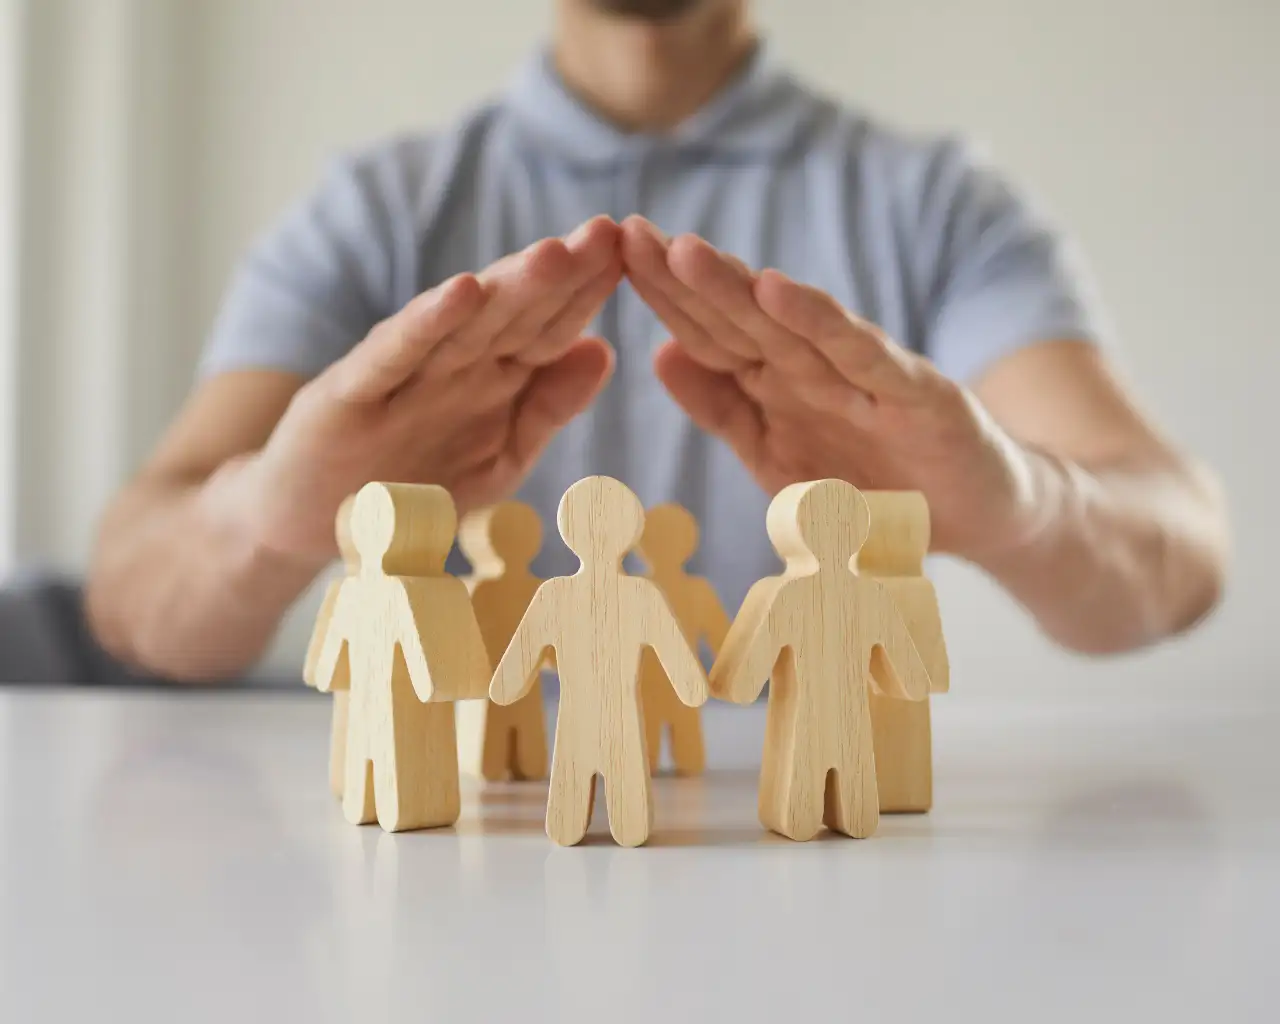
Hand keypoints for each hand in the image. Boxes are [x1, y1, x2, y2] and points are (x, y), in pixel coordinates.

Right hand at [238, 216, 622, 561]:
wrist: (306, 519)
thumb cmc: (409, 481)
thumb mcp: (499, 454)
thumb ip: (547, 405)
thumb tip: (606, 349)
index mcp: (493, 377)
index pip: (552, 327)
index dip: (592, 292)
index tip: (640, 256)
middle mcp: (453, 365)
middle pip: (516, 313)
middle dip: (564, 274)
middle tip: (610, 232)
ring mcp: (403, 375)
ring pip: (465, 324)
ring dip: (508, 287)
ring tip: (554, 252)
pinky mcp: (353, 392)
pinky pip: (396, 354)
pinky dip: (427, 324)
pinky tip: (461, 292)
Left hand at [620, 216, 1040, 557]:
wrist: (977, 517)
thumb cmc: (873, 485)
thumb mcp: (777, 456)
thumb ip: (723, 409)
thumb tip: (660, 353)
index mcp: (775, 385)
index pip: (708, 334)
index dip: (661, 297)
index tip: (607, 259)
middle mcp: (813, 369)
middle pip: (738, 318)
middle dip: (683, 276)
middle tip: (627, 233)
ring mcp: (863, 378)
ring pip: (790, 326)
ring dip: (737, 288)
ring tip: (686, 251)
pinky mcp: (914, 394)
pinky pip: (861, 356)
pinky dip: (822, 323)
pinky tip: (781, 291)